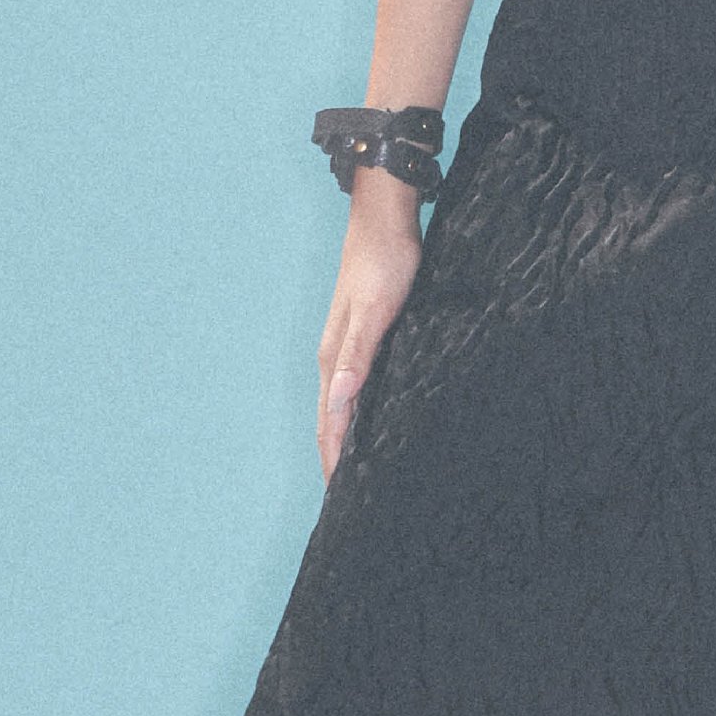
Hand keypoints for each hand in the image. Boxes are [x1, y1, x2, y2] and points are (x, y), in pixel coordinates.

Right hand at [318, 188, 423, 476]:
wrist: (385, 216)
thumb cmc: (385, 261)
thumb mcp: (376, 311)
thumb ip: (358, 356)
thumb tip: (339, 402)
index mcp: (333, 357)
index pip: (329, 422)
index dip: (333, 460)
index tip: (340, 499)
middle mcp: (334, 356)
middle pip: (330, 419)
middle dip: (335, 458)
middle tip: (346, 498)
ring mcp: (347, 345)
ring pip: (340, 403)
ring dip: (344, 436)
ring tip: (356, 469)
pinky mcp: (364, 334)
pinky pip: (356, 385)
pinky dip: (359, 410)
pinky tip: (373, 417)